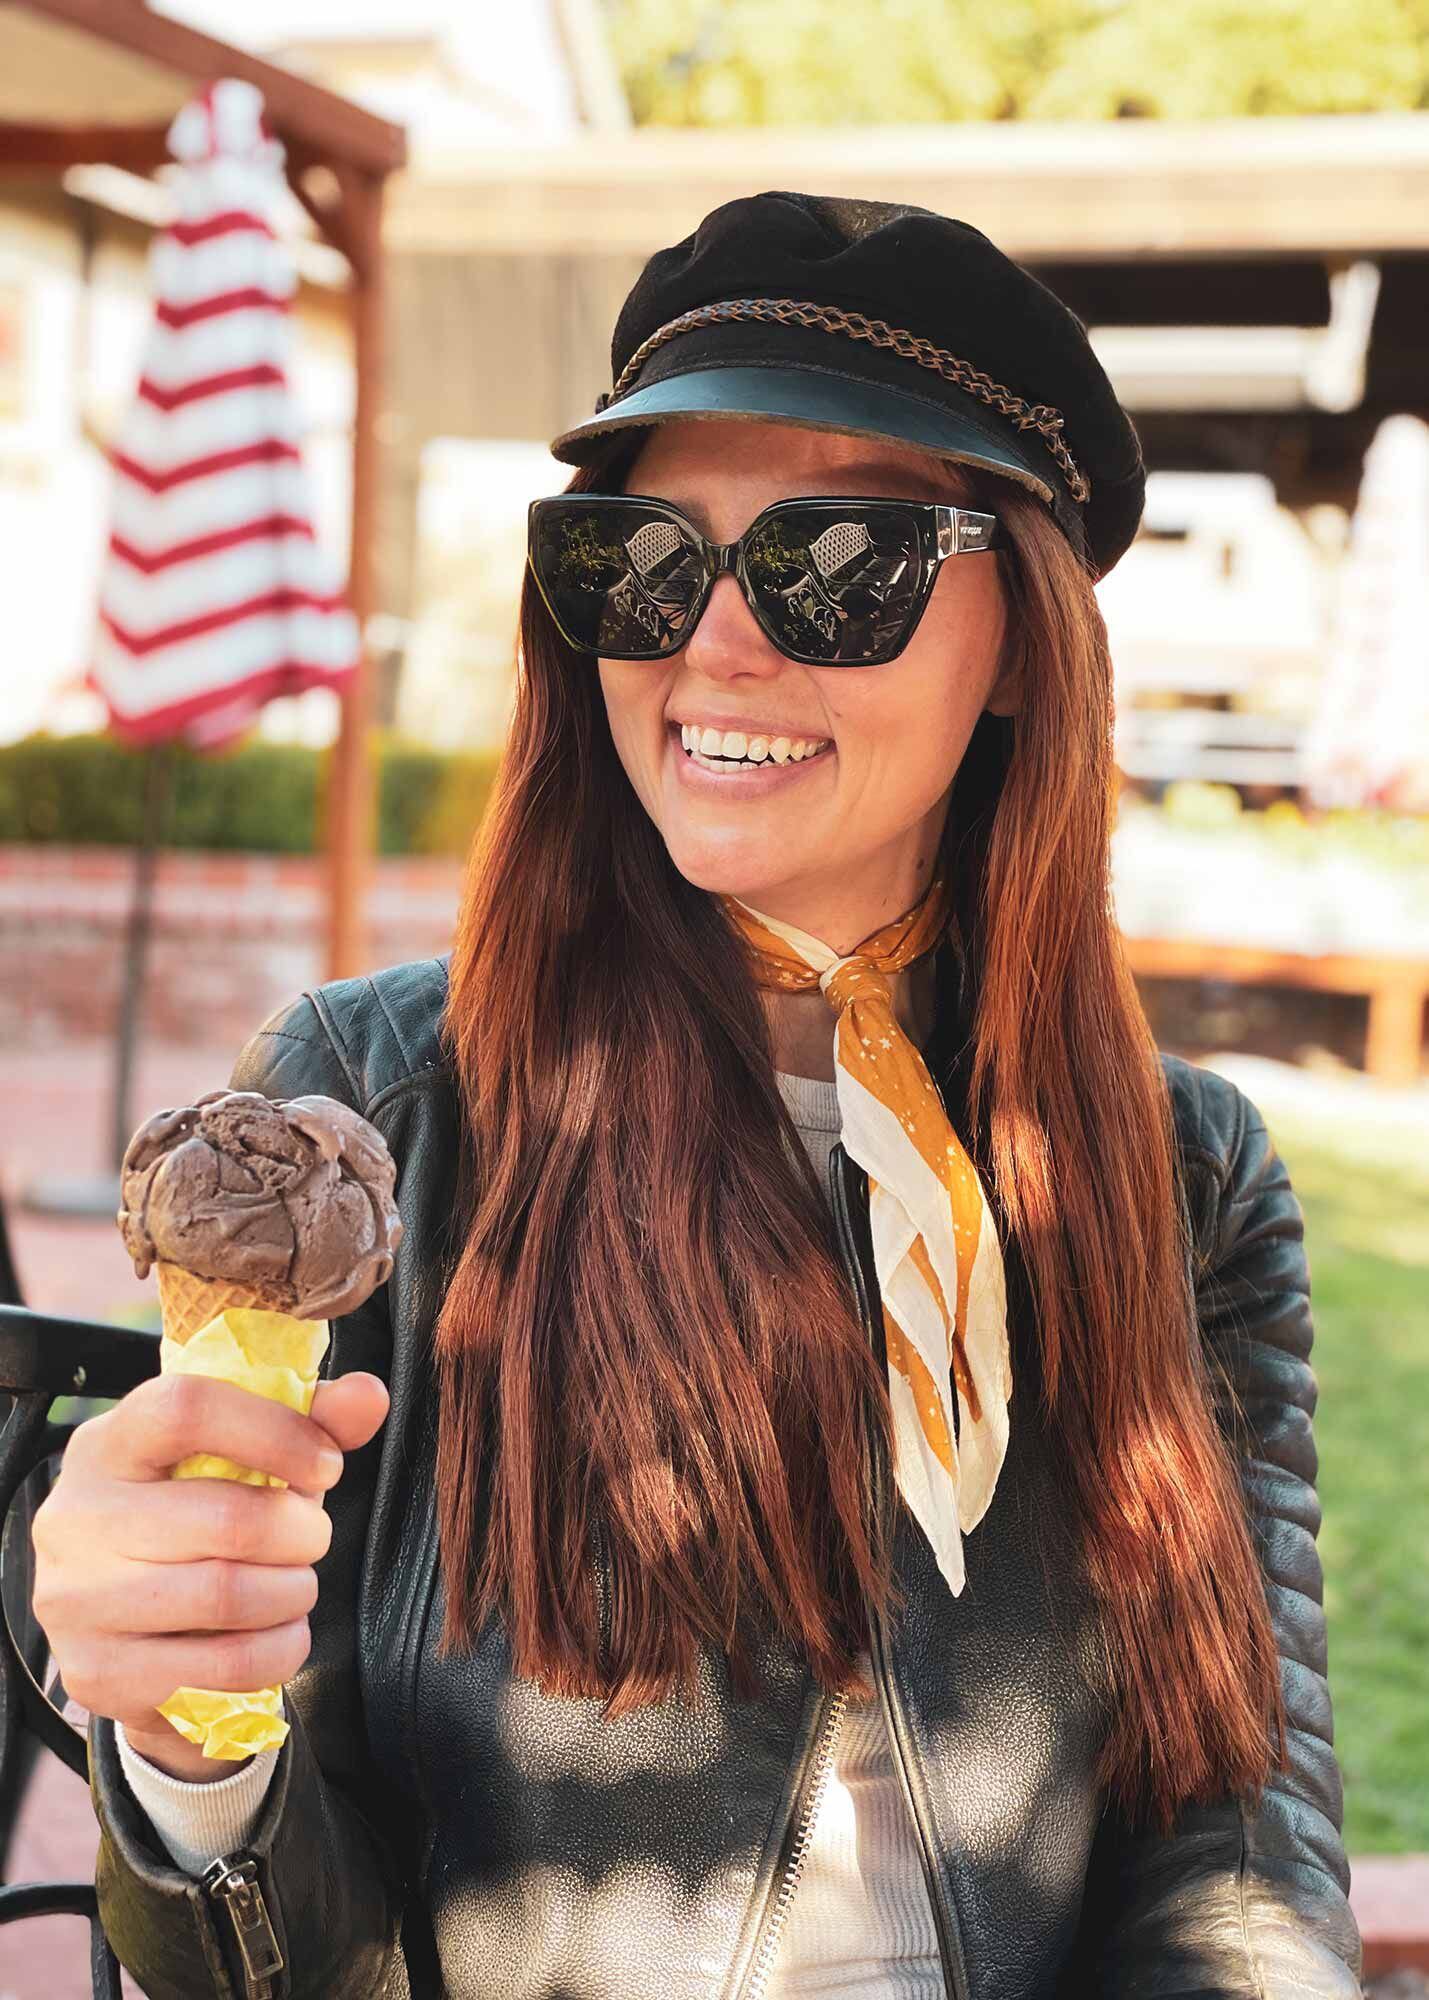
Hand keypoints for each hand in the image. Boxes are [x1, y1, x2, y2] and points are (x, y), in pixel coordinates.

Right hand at [32, 1370, 389, 1782]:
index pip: (187, 1409)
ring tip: (295, 1584)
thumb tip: (368, 1396)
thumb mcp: (242, 1457)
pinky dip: (277, 1650)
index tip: (326, 1462)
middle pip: (228, 1518)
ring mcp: (78, 1601)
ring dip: (293, 1592)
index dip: (277, 1432)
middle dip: (302, 1532)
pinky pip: (224, 1667)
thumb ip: (309, 1421)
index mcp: (107, 1443)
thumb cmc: (193, 1513)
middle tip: (311, 1537)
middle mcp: (76, 1518)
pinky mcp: (98, 1674)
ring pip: (228, 1595)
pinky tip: (276, 1633)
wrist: (121, 1619)